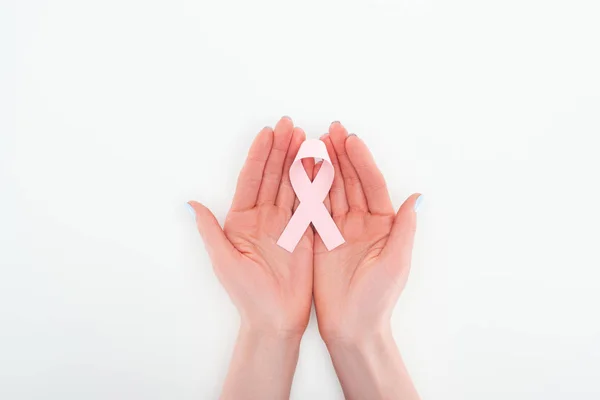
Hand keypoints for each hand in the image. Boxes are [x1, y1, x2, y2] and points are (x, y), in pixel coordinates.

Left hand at [188, 117, 314, 398]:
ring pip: (292, 185)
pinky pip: (310, 204)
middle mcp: (263, 217)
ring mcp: (285, 224)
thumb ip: (210, 230)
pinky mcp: (304, 233)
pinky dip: (315, 183)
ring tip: (306, 137)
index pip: (251, 180)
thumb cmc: (245, 295)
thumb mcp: (223, 261)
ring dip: (299, 161)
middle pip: (273, 176)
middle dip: (281, 149)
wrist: (274, 319)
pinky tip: (319, 164)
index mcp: (241, 220)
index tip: (267, 133)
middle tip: (290, 125)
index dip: (259, 155)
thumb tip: (191, 203)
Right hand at [313, 122, 420, 398]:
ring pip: (331, 190)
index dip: (361, 160)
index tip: (350, 139)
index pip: (372, 184)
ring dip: (323, 165)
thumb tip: (417, 197)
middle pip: (350, 181)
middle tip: (330, 130)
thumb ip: (404, 228)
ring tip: (314, 141)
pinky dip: (308, 188)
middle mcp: (361, 222)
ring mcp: (340, 229)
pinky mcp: (321, 238)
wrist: (352, 327)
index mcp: (382, 224)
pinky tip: (301, 168)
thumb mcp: (396, 263)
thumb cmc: (377, 299)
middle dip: (341, 154)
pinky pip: (314, 208)